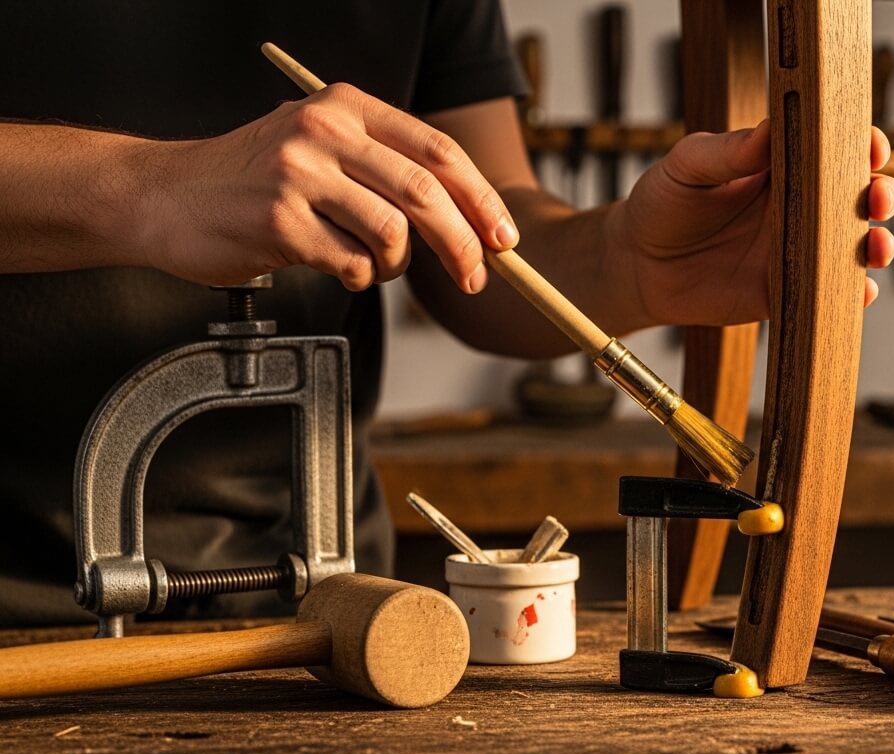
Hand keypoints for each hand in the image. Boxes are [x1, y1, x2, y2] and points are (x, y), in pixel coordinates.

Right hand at [134, 83, 517, 290]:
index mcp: (346, 107)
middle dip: (463, 243)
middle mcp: (324, 131)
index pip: (438, 152)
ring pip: (393, 232)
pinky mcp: (280, 221)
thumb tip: (465, 217)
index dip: (480, 200)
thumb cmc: (248, 179)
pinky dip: (359, 277)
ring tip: (378, 267)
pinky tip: (338, 267)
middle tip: (475, 276)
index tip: (502, 238)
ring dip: (399, 265)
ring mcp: (300, 175)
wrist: (162, 196)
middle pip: (425, 193)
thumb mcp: (318, 145)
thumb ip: (382, 166)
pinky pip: (352, 263)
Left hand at [606, 121, 893, 326]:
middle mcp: (799, 205)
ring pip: (856, 245)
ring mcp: (798, 249)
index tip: (870, 147)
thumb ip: (726, 151)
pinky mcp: (787, 291)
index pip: (834, 148)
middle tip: (877, 197)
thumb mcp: (687, 166)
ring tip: (876, 247)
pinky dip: (854, 293)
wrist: (638, 266)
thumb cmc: (662, 203)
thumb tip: (768, 129)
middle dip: (883, 194)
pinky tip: (859, 290)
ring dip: (878, 245)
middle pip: (860, 196)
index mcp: (782, 164)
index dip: (862, 145)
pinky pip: (831, 292)